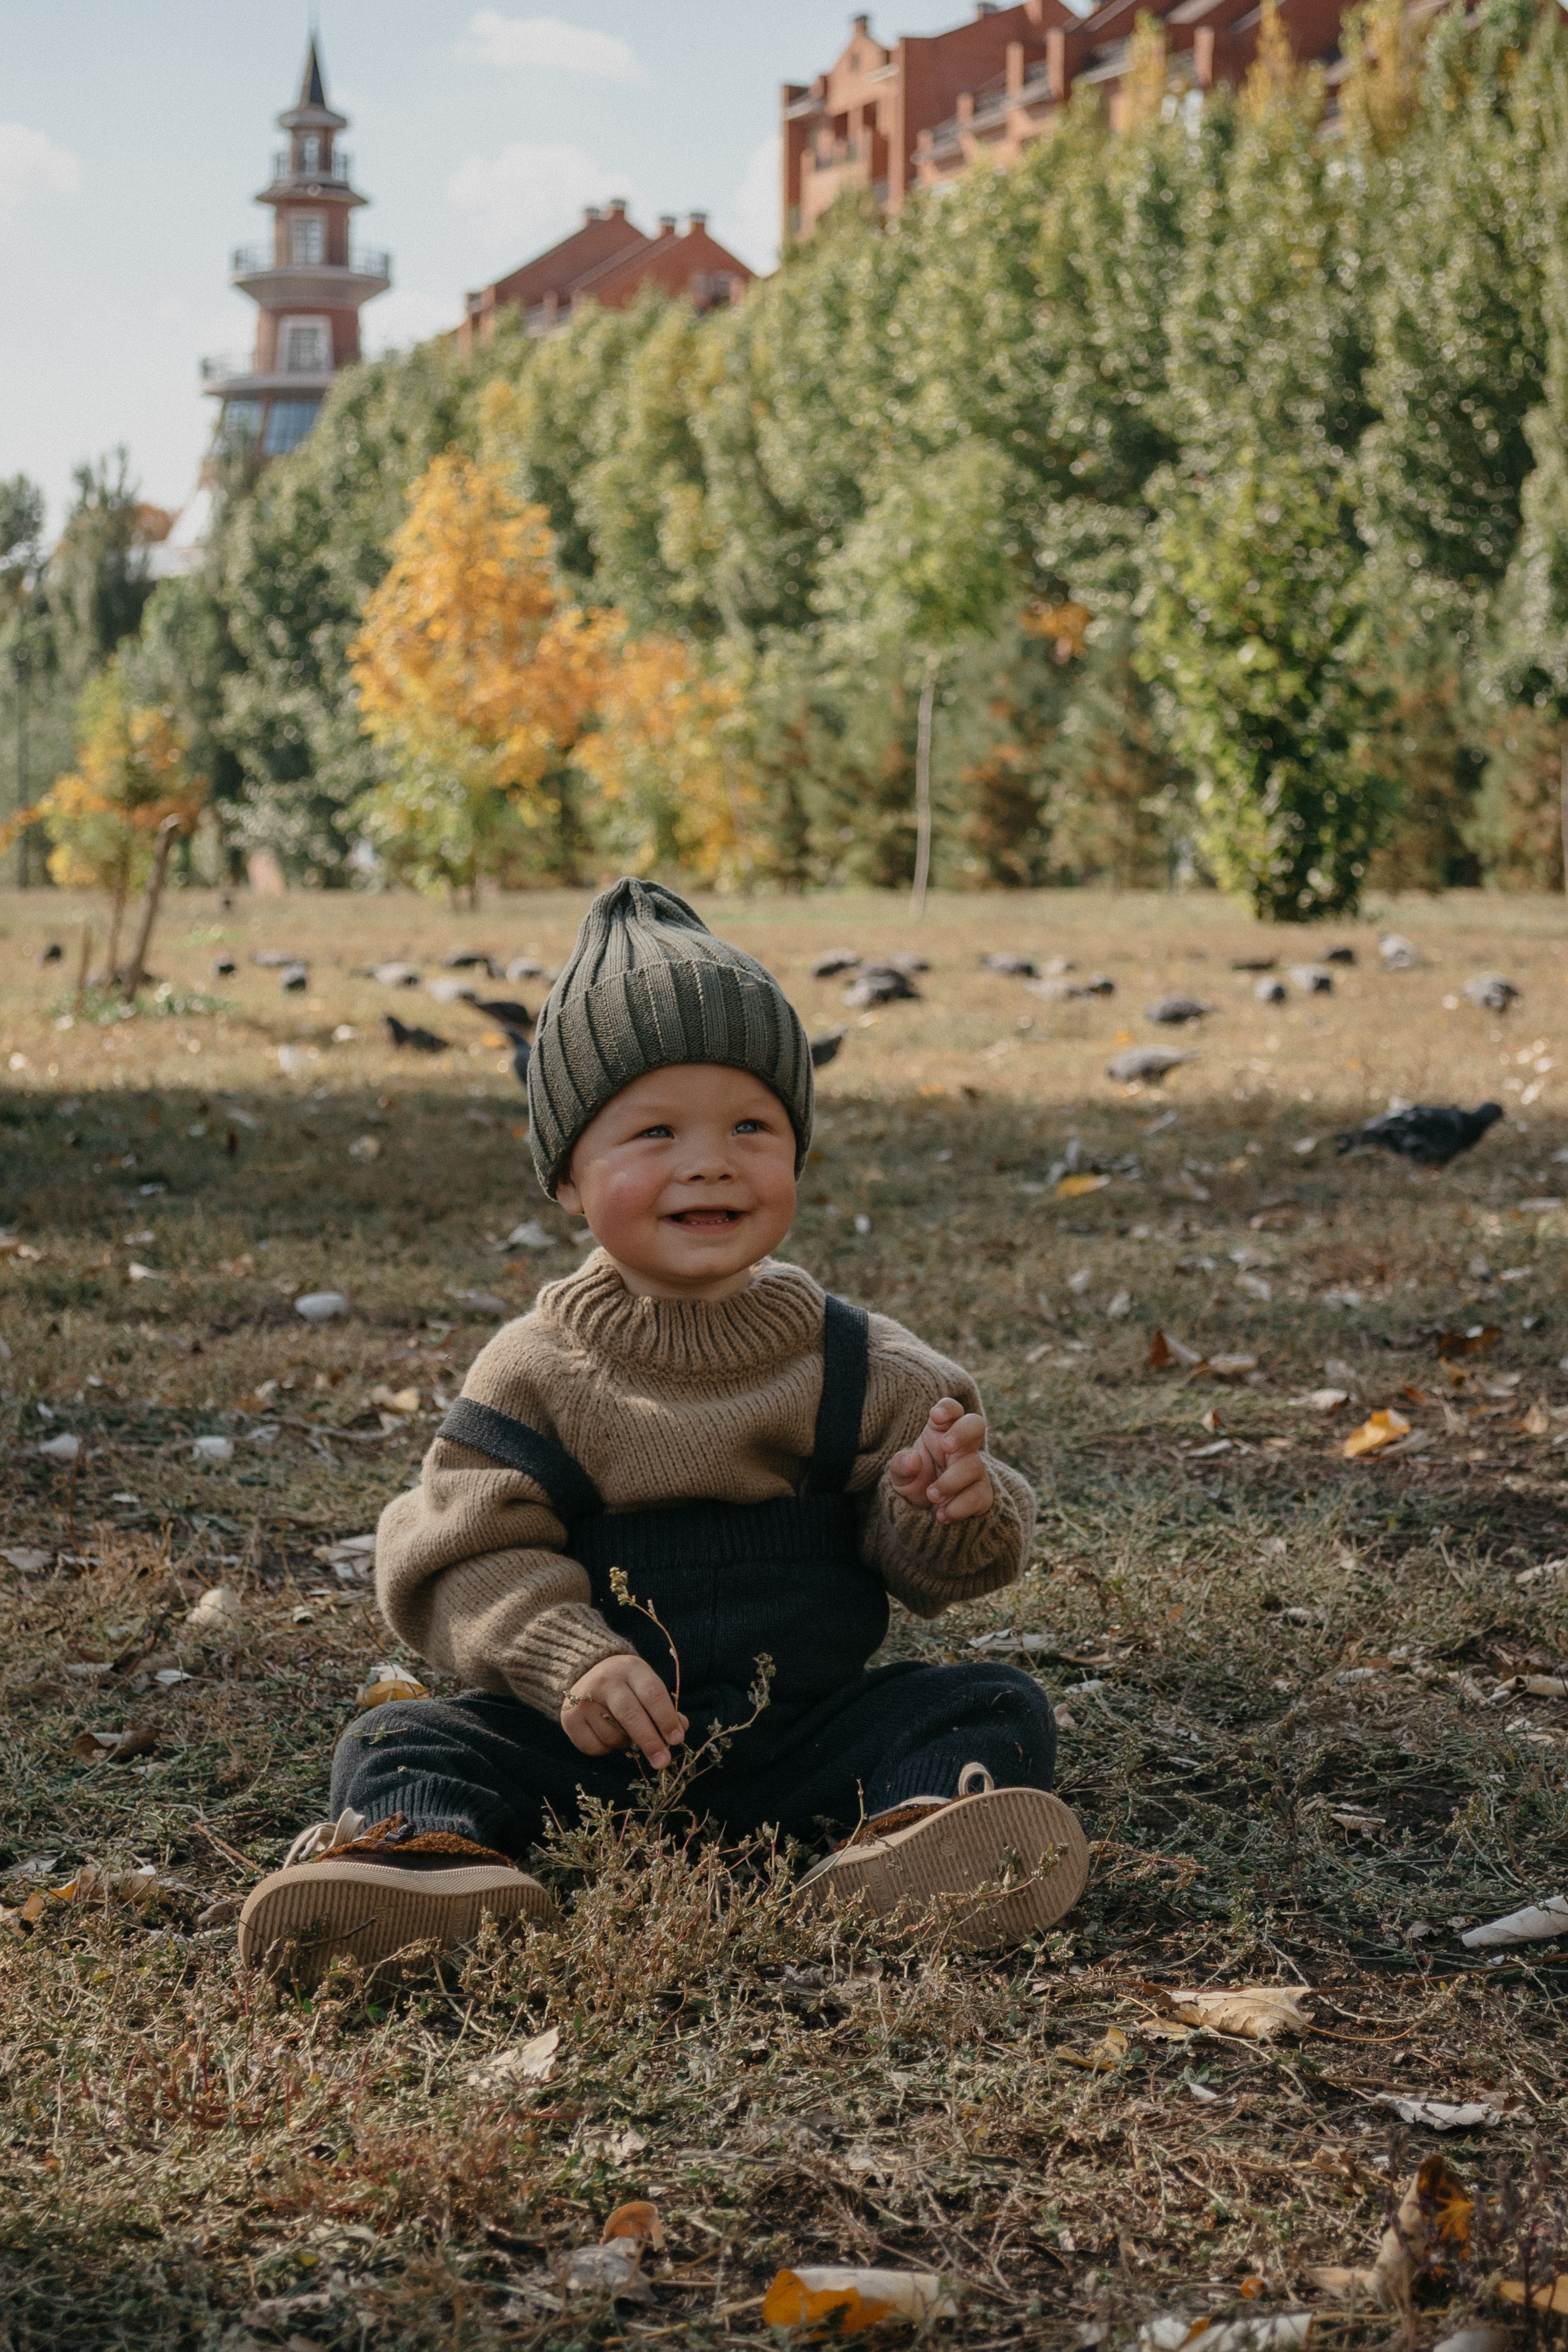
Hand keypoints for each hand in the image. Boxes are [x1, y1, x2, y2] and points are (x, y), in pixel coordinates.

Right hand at [561, 1654, 687, 1767]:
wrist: (586, 1675)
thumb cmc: (627, 1686)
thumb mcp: (647, 1687)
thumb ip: (665, 1708)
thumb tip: (680, 1729)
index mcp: (631, 1668)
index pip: (652, 1693)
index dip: (666, 1718)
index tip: (677, 1740)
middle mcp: (605, 1680)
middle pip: (631, 1715)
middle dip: (650, 1741)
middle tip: (663, 1762)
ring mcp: (583, 1698)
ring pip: (613, 1735)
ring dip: (625, 1743)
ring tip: (624, 1730)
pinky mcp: (569, 1717)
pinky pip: (595, 1746)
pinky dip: (605, 1748)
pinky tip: (605, 1732)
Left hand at [887, 1397, 993, 1523]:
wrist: (925, 1515)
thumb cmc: (915, 1483)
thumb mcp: (899, 1476)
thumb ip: (901, 1466)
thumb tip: (912, 1460)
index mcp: (941, 1433)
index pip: (952, 1410)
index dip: (947, 1408)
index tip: (935, 1416)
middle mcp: (962, 1447)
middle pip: (976, 1424)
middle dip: (962, 1432)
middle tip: (945, 1446)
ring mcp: (975, 1469)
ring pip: (974, 1465)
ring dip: (950, 1482)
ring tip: (932, 1495)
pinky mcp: (983, 1493)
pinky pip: (979, 1496)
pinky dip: (958, 1507)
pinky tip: (943, 1515)